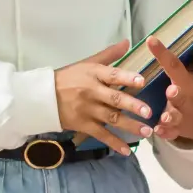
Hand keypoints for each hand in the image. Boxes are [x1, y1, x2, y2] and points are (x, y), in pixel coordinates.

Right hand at [54, 39, 152, 155]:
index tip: (142, 81)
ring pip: (111, 118)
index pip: (112, 75)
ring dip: (129, 126)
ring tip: (146, 132)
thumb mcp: (87, 63)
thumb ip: (109, 55)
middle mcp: (91, 91)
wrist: (43, 97)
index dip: (127, 78)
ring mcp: (87, 110)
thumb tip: (128, 42)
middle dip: (132, 106)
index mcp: (94, 74)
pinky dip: (114, 143)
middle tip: (149, 112)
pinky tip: (127, 150)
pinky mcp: (83, 125)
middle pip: (114, 99)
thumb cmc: (69, 77)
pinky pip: (101, 135)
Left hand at [145, 38, 192, 144]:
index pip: (175, 66)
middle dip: (176, 94)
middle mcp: (184, 100)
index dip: (163, 53)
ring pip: (174, 117)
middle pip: (180, 96)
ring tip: (164, 117)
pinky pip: (169, 133)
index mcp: (188, 83)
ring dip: (170, 116)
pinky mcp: (175, 130)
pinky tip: (158, 131)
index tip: (151, 40)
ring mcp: (180, 117)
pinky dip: (164, 133)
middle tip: (171, 90)